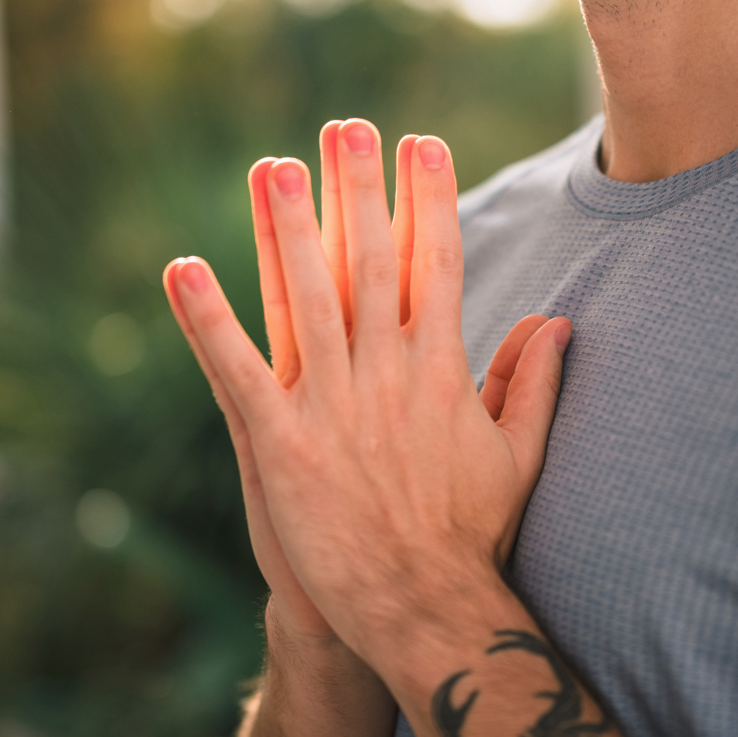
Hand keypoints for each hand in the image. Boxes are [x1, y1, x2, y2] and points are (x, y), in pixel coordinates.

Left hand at [162, 120, 570, 669]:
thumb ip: (532, 384)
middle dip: (357, 188)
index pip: (436, 264)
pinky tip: (181, 268)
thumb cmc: (472, 539)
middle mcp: (387, 375)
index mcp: (441, 371)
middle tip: (345, 125)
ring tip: (272, 166)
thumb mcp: (518, 456)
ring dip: (284, 228)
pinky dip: (208, 319)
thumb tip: (556, 323)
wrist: (425, 611)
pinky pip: (237, 369)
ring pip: (303, 298)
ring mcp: (331, 407)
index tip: (421, 143)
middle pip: (369, 262)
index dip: (427, 200)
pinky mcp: (281, 445)